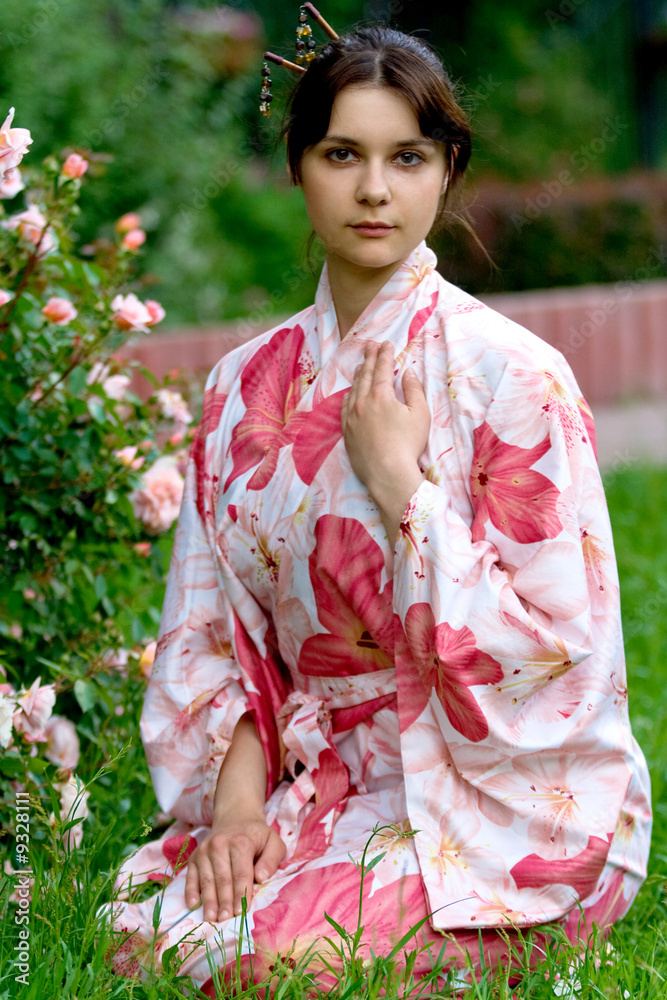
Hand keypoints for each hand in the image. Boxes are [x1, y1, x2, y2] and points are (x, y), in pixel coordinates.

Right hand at [184, 813, 285, 920]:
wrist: (235, 817)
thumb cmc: (256, 836)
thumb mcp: (273, 842)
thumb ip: (271, 860)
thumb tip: (261, 877)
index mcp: (241, 842)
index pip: (241, 874)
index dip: (241, 894)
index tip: (241, 912)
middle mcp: (220, 845)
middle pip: (222, 879)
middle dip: (224, 901)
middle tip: (225, 920)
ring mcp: (204, 850)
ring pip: (206, 879)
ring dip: (208, 900)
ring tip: (211, 918)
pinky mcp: (194, 856)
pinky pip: (191, 876)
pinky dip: (190, 891)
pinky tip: (192, 905)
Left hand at [341, 340, 429, 540]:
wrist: (387, 473)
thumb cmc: (408, 444)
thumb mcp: (420, 414)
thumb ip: (414, 390)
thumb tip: (407, 372)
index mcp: (381, 395)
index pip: (382, 368)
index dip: (384, 354)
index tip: (386, 343)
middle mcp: (362, 402)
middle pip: (365, 374)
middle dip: (369, 358)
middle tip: (370, 345)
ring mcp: (351, 417)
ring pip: (353, 389)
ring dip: (358, 375)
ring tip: (362, 365)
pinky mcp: (346, 432)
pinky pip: (344, 407)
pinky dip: (349, 395)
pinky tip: (350, 393)